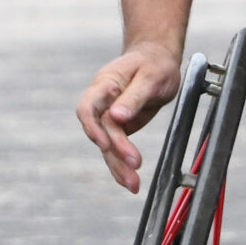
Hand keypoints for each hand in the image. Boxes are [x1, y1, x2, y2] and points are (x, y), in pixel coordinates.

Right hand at [77, 44, 181, 189]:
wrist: (157, 59)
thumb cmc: (154, 63)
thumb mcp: (150, 76)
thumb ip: (134, 97)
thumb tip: (117, 117)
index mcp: (105, 84)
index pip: (88, 108)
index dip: (92, 128)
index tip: (106, 143)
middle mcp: (102, 102)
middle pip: (100, 132)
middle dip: (115, 151)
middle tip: (134, 165)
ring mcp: (109, 116)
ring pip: (107, 146)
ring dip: (118, 166)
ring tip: (133, 185)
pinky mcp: (119, 127)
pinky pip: (116, 149)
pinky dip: (121, 165)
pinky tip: (129, 181)